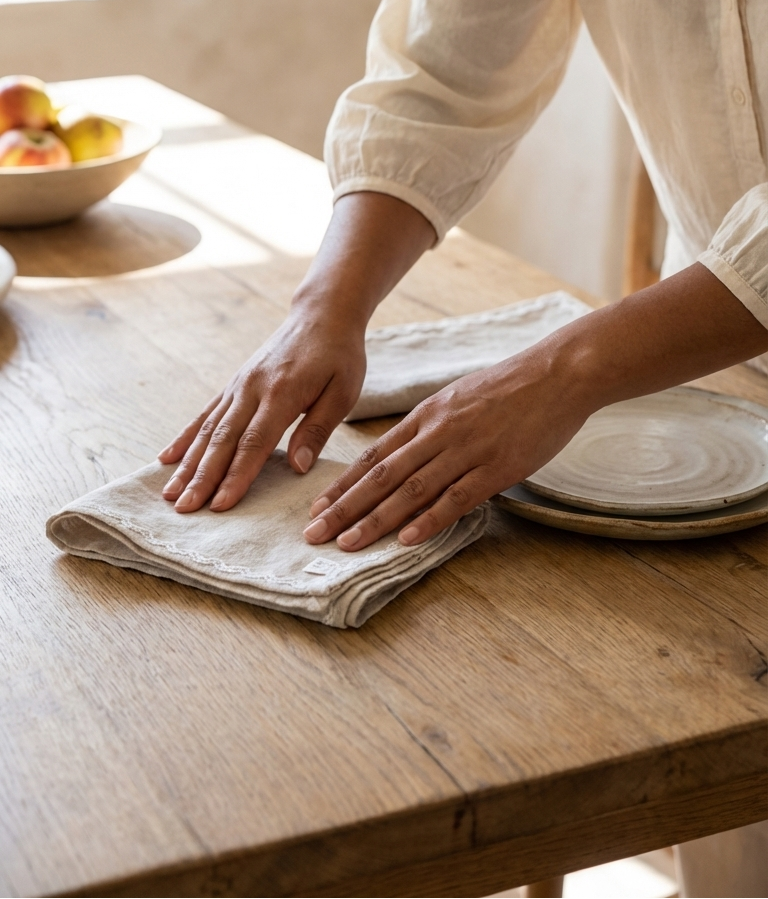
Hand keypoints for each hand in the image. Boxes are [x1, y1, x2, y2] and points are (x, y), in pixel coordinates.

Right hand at [158, 310, 365, 512]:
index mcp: (282, 393)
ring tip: (170, 493)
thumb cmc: (339, 355)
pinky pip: (204, 414)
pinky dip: (185, 437)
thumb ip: (317, 429)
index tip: (220, 505)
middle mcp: (252, 389)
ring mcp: (239, 385)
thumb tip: (299, 467)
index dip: (236, 476)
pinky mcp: (234, 384)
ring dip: (187, 463)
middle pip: (223, 440)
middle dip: (202, 477)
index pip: (255, 443)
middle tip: (185, 509)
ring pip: (207, 429)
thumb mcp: (343, 391)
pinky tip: (167, 458)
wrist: (322, 313)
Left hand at [302, 342, 592, 550]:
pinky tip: (406, 539)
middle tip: (314, 533)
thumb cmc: (509, 387)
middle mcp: (437, 433)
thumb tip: (407, 455)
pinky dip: (429, 520)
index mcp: (426, 416)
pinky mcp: (498, 467)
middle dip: (344, 507)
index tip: (318, 507)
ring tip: (347, 543)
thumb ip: (431, 427)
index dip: (343, 484)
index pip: (373, 456)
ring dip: (375, 519)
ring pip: (411, 489)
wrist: (558, 373)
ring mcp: (466, 450)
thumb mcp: (457, 398)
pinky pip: (457, 497)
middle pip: (381, 476)